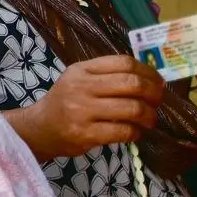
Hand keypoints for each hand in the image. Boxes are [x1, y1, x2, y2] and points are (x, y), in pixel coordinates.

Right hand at [20, 55, 163, 158]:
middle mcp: (80, 87)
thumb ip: (106, 75)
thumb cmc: (65, 102)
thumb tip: (149, 78)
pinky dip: (136, 133)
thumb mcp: (78, 80)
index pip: (123, 63)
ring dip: (149, 116)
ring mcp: (82, 111)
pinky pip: (123, 131)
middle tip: (157, 102)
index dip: (147, 72)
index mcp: (81, 70)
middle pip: (132, 84)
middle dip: (153, 94)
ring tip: (149, 120)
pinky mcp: (85, 134)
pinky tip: (134, 132)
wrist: (39, 128)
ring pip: (132, 109)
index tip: (157, 82)